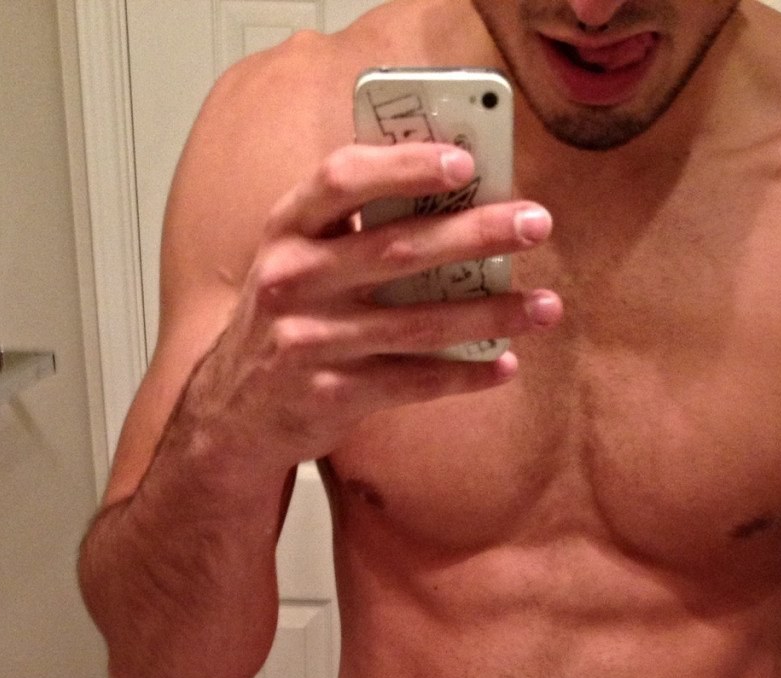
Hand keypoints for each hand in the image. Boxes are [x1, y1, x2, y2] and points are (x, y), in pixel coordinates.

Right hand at [197, 142, 560, 464]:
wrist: (235, 413)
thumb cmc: (287, 319)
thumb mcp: (300, 260)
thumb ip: (354, 229)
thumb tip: (455, 200)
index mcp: (288, 230)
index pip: (342, 179)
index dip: (403, 166)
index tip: (465, 162)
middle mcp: (293, 280)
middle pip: (397, 249)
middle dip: (476, 233)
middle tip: (535, 223)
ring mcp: (311, 341)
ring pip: (418, 323)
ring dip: (491, 314)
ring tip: (546, 305)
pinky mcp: (332, 395)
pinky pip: (414, 382)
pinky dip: (465, 374)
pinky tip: (505, 364)